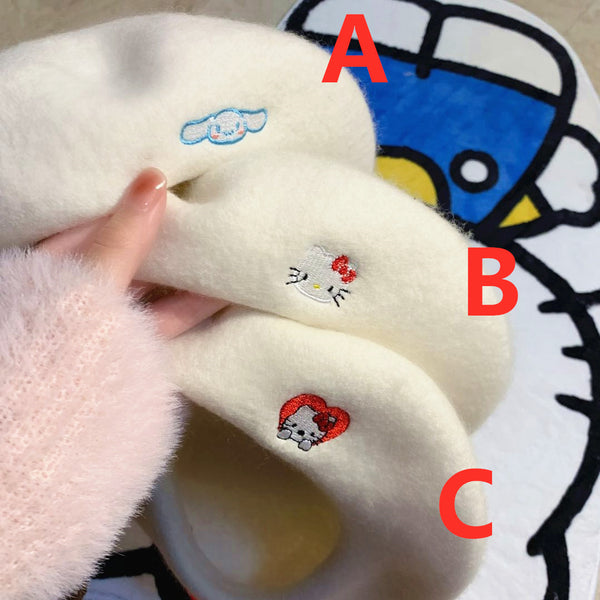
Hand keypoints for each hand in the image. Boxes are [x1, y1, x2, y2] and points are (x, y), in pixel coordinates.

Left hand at [37, 168, 226, 337]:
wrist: (50, 420)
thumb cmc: (59, 336)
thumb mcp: (92, 278)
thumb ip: (123, 235)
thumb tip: (155, 178)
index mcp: (57, 264)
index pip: (101, 219)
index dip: (134, 199)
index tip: (171, 181)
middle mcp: (81, 288)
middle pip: (131, 251)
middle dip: (165, 234)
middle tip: (204, 207)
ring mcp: (108, 317)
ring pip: (152, 285)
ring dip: (185, 271)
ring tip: (224, 247)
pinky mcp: (133, 344)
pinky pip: (164, 315)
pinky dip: (191, 305)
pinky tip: (223, 293)